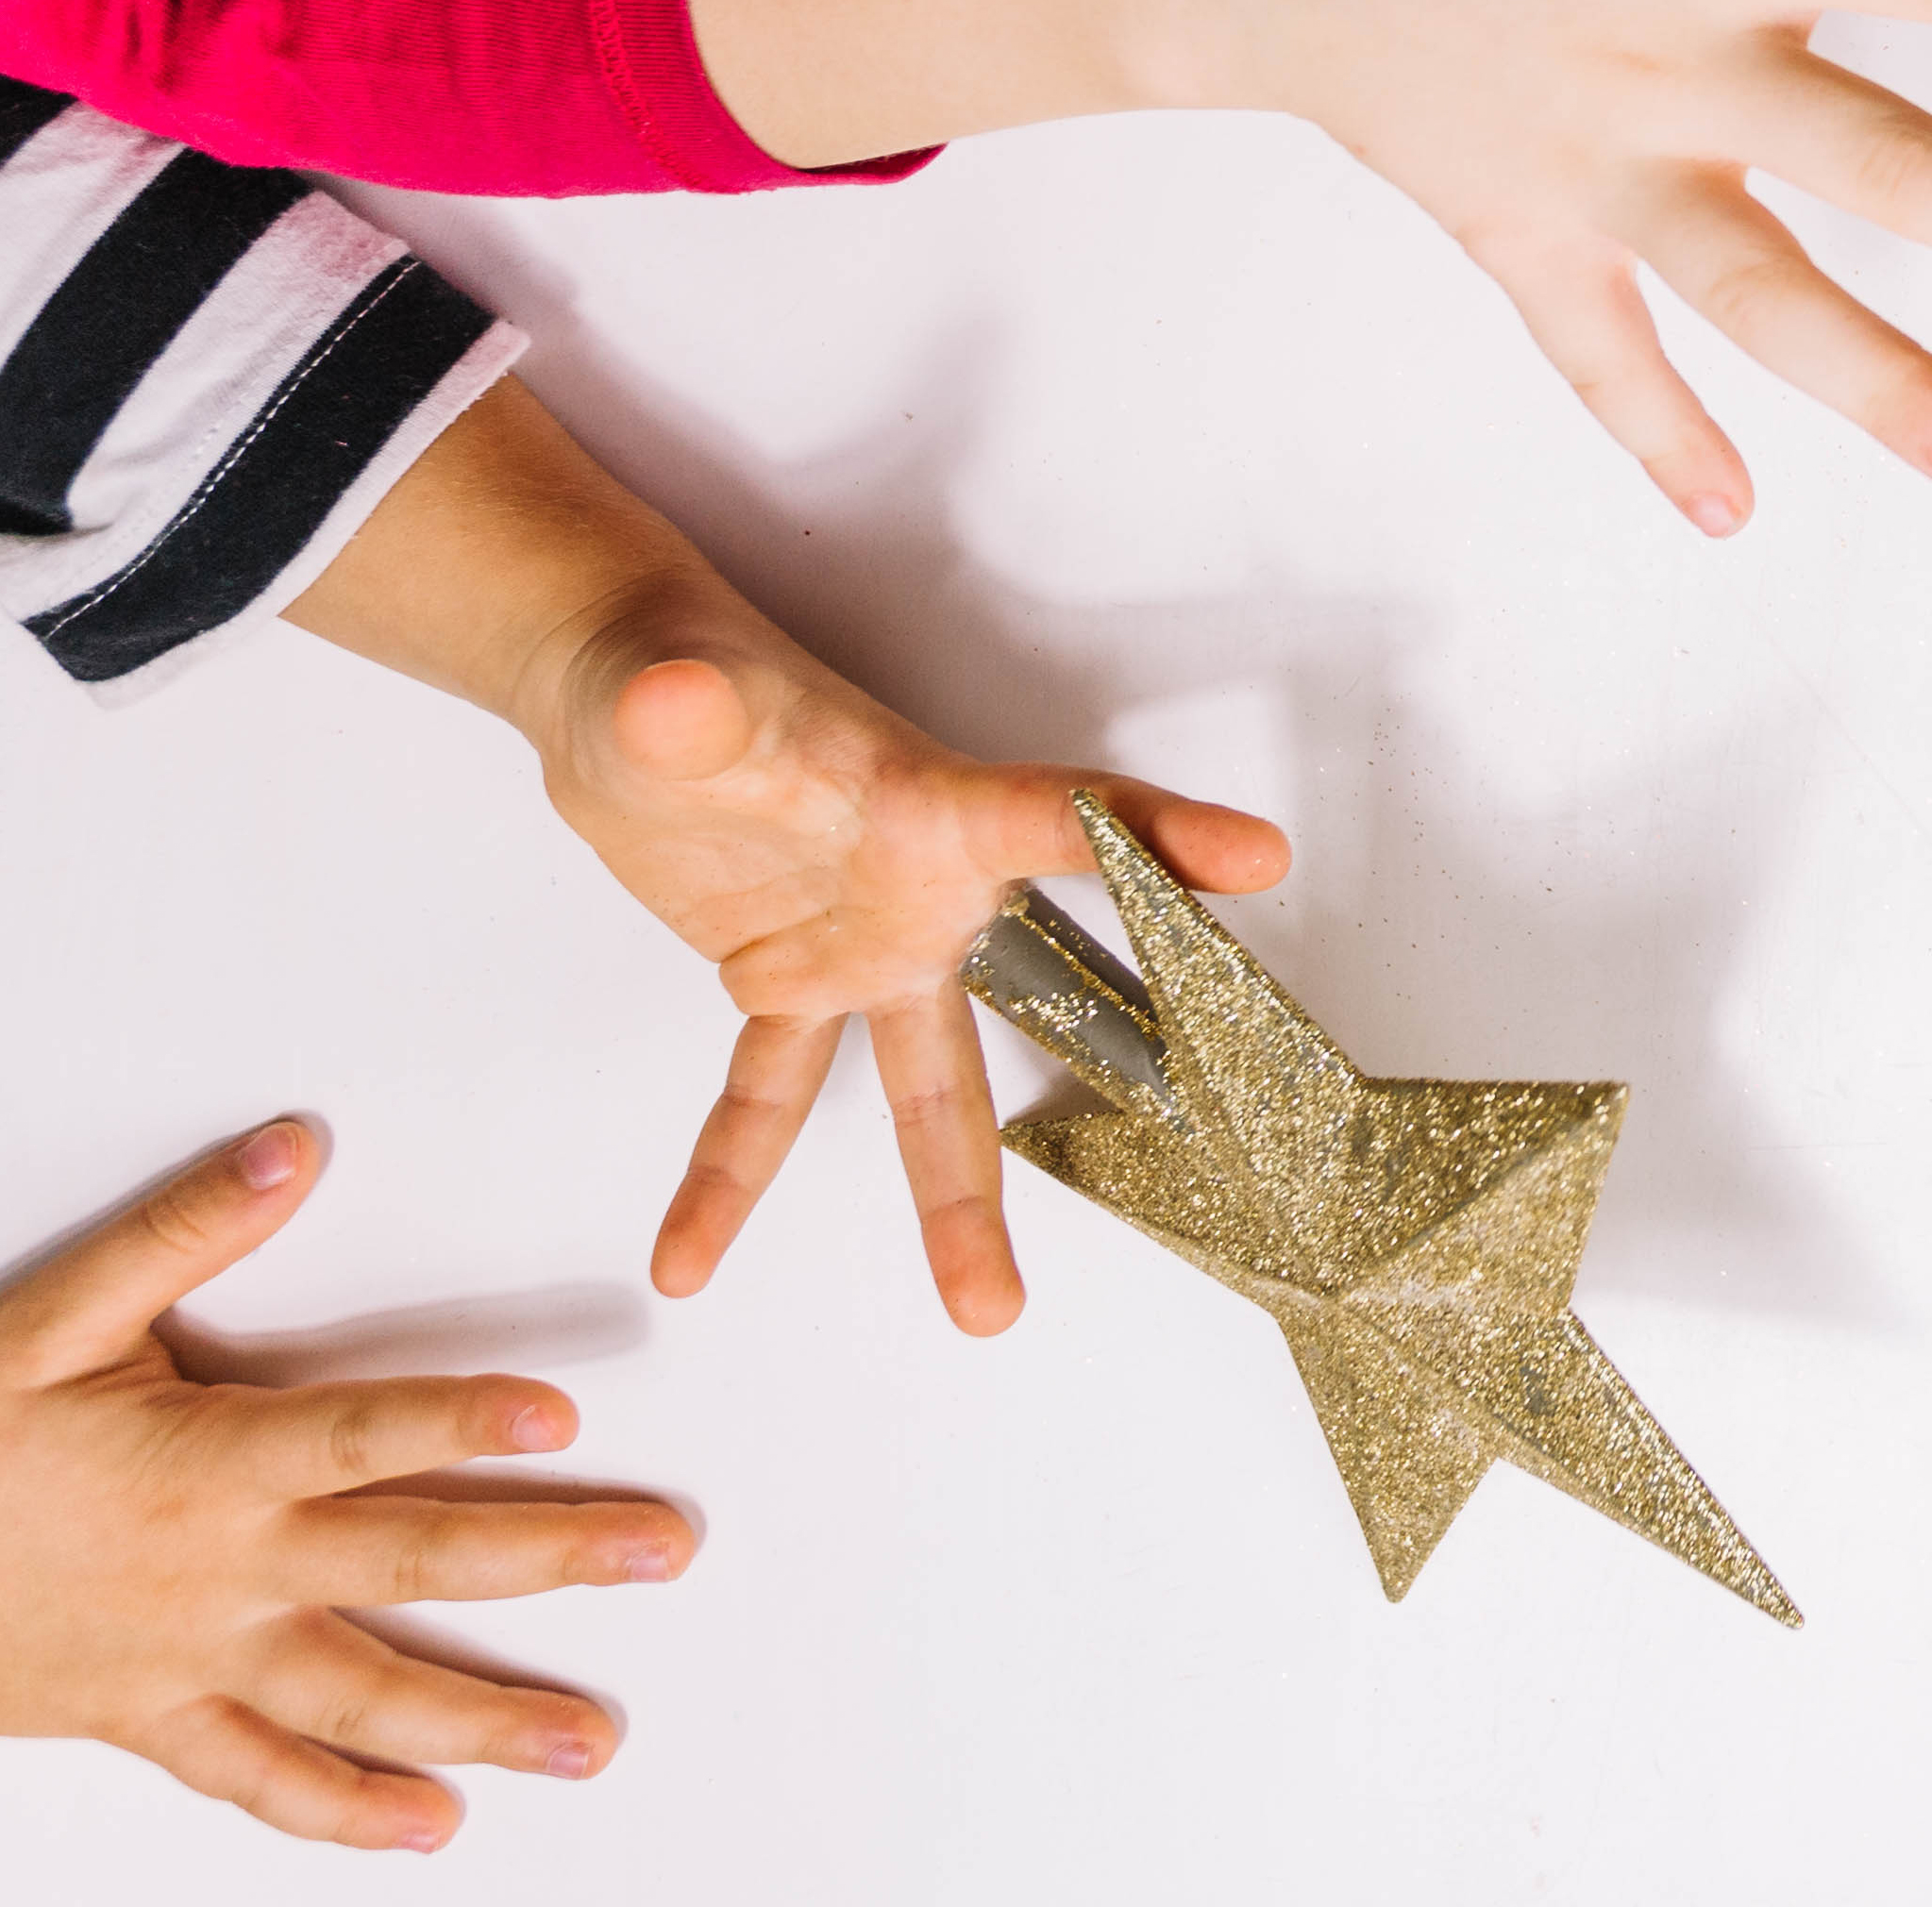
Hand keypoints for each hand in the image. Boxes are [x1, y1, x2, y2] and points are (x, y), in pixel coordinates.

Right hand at [0, 1122, 693, 1850]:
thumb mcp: (49, 1322)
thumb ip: (182, 1235)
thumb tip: (294, 1151)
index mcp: (206, 1464)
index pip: (358, 1435)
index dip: (459, 1420)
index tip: (563, 1417)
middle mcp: (222, 1572)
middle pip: (410, 1562)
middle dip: (548, 1557)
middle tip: (664, 1552)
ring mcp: (195, 1660)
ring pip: (360, 1696)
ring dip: (482, 1722)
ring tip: (590, 1741)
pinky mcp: (153, 1720)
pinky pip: (258, 1782)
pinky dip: (345, 1814)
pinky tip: (433, 1829)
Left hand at [285, 385, 1291, 1332]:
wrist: (623, 694)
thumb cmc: (663, 671)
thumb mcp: (662, 692)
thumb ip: (680, 710)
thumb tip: (675, 707)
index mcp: (924, 800)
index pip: (1055, 813)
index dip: (1157, 832)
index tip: (1258, 856)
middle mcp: (923, 884)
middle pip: (1036, 994)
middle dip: (1110, 1061)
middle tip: (1178, 1148)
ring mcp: (864, 942)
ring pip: (930, 1085)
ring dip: (951, 1196)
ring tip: (984, 1309)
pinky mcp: (791, 979)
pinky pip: (774, 1096)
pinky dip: (731, 1177)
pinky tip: (689, 1257)